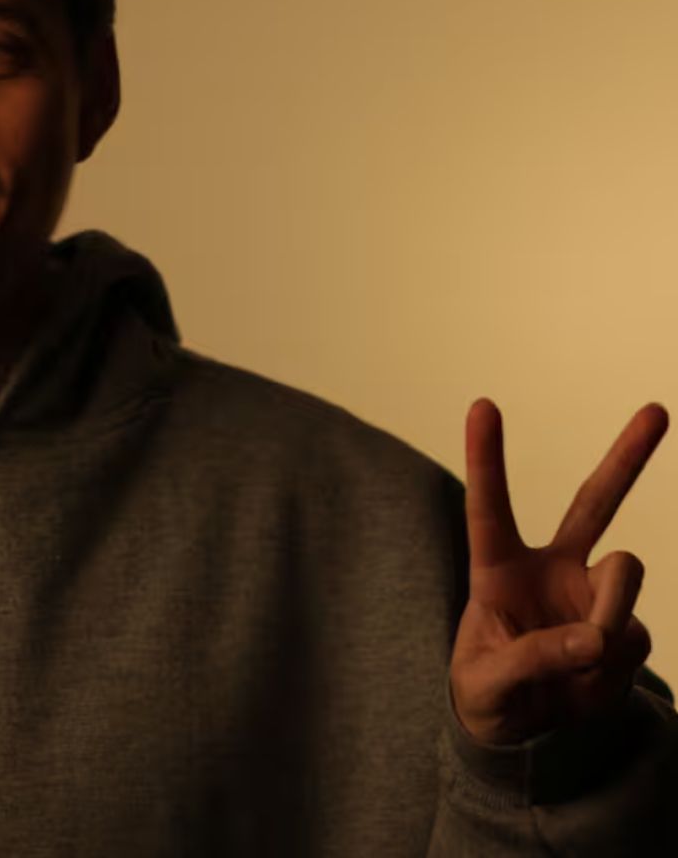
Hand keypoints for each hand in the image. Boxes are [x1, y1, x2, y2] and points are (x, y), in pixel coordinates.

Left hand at [449, 398, 667, 745]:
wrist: (519, 732)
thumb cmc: (484, 691)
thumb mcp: (485, 683)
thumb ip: (531, 659)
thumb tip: (593, 639)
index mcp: (497, 568)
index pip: (489, 506)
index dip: (485, 457)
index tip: (481, 405)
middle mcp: (551, 570)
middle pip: (593, 503)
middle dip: (626, 456)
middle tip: (656, 410)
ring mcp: (592, 598)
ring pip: (624, 575)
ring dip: (611, 612)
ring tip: (584, 657)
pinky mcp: (623, 633)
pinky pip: (634, 639)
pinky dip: (613, 670)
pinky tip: (585, 686)